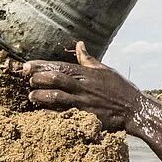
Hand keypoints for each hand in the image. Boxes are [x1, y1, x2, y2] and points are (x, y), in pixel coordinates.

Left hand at [23, 41, 142, 132]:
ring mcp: (84, 102)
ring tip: (32, 96)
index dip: (41, 65)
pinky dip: (51, 112)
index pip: (60, 66)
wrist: (134, 110)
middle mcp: (84, 87)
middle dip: (38, 78)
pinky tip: (43, 111)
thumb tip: (79, 44)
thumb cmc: (120, 89)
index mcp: (87, 74)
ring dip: (40, 96)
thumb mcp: (105, 70)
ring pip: (56, 97)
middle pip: (55, 79)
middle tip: (28, 79)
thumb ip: (88, 59)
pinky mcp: (85, 117)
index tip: (27, 65)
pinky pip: (63, 114)